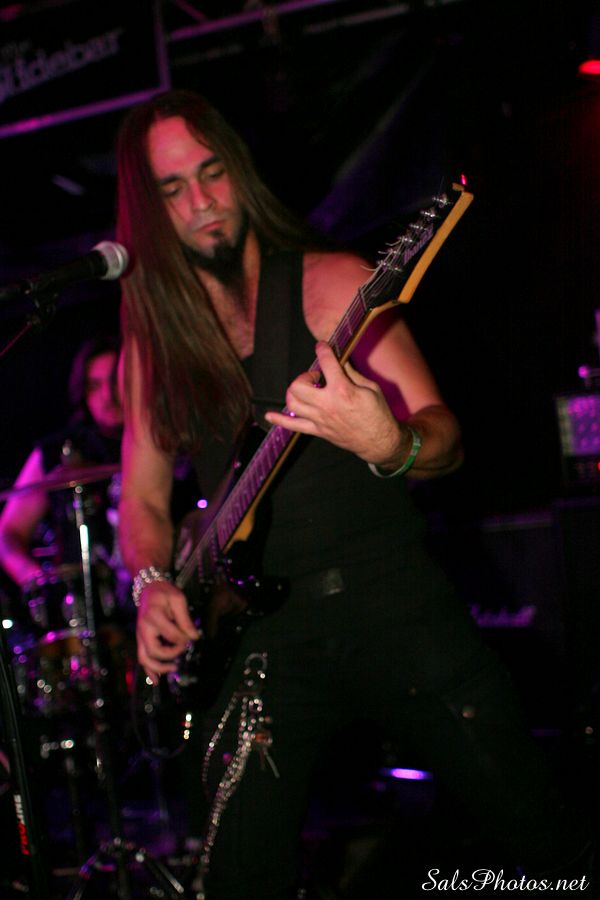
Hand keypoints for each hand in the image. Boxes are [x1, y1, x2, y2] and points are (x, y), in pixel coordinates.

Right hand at [135, 580, 199, 683]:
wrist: (148, 589)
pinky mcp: (140, 640)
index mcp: (154, 616)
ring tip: (174, 667)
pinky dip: (149, 671)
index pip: (171, 635)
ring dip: (159, 667)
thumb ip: (185, 619)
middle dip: (172, 653)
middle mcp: (144, 628)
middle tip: (183, 647)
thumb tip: (194, 637)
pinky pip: (142, 658)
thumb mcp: (177, 599)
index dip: (183, 639)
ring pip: (145, 658)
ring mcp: (140, 636)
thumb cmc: (164, 593)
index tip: (191, 636)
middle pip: (155, 650)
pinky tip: (157, 680)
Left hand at [264, 341, 401, 464]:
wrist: (378, 442)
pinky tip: (269, 416)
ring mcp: (320, 419)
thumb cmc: (378, 414)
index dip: (322, 349)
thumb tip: (340, 361)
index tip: (321, 346)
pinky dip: (279, 420)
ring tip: (307, 390)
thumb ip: (352, 374)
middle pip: (299, 385)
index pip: (326, 363)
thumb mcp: (370, 388)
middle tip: (316, 377)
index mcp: (343, 391)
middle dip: (304, 376)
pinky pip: (293, 426)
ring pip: (292, 402)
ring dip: (295, 391)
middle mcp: (327, 405)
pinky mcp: (318, 430)